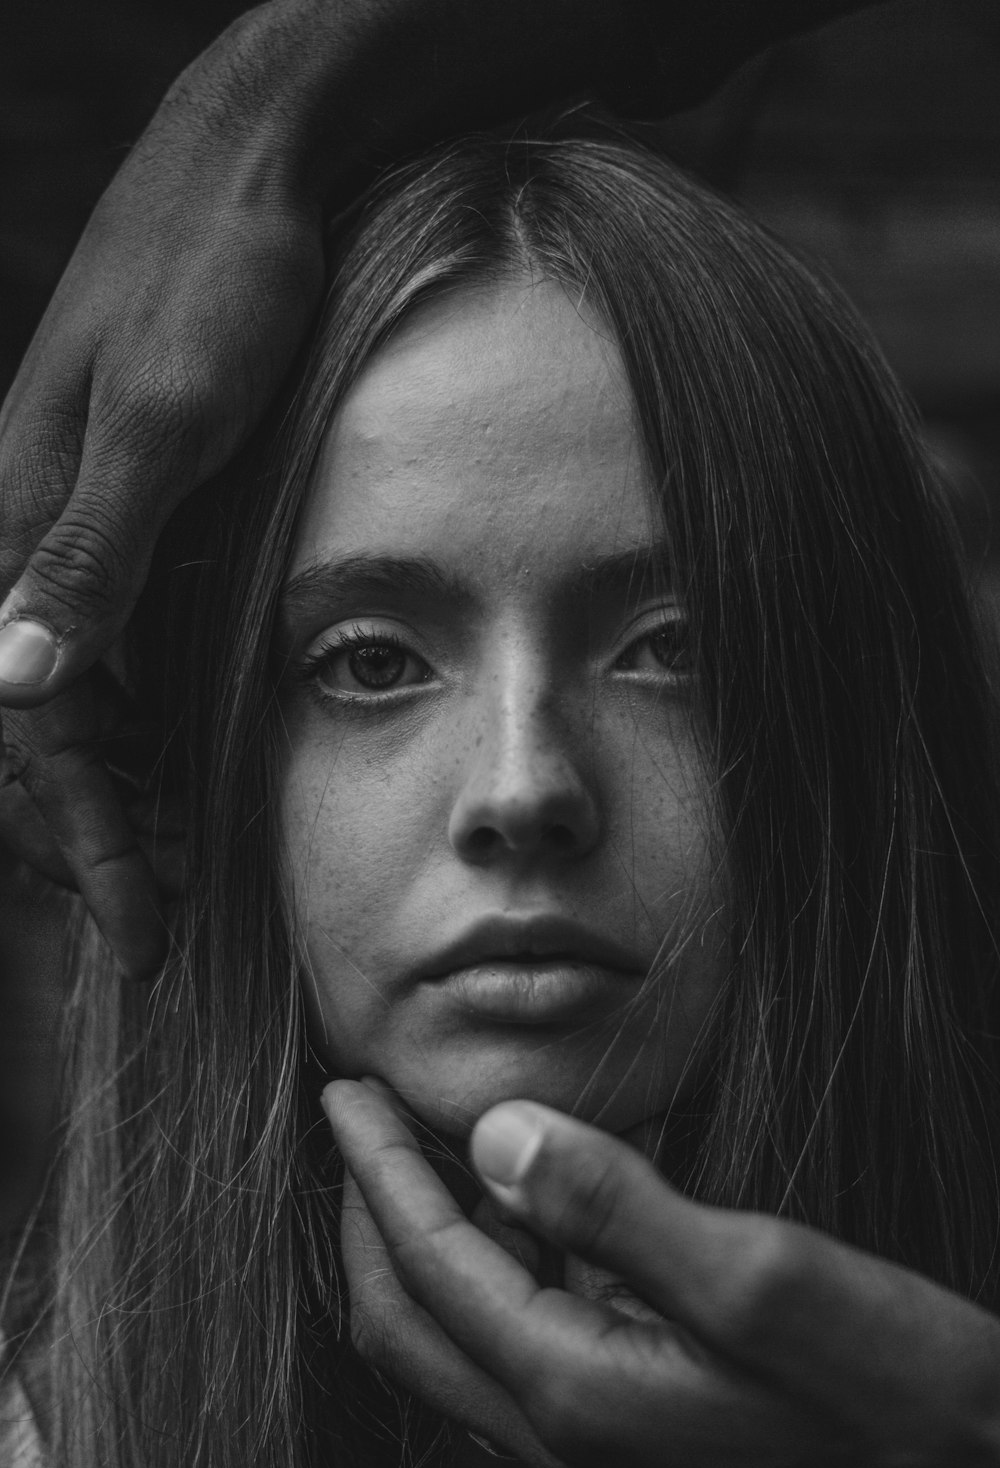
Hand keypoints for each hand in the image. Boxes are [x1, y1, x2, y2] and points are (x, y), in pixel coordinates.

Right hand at [0, 6, 330, 972]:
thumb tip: (11, 681)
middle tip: (153, 935)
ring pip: (80, 699)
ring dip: (118, 795)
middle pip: (42, 730)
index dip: (84, 836)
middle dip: (94, 838)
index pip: (30, 724)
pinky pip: (120, 648)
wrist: (255, 171)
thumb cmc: (215, 282)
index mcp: (18, 525)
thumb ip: (88, 552)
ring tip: (167, 880)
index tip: (141, 929)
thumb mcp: (164, 420)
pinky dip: (147, 728)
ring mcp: (81, 525)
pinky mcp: (132, 510)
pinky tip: (187, 773)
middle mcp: (33, 535)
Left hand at [323, 1078, 999, 1467]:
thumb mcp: (764, 1280)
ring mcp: (604, 1447)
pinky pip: (526, 1346)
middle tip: (360, 1116)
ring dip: (428, 1240)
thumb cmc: (899, 1398)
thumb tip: (497, 1135)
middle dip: (372, 1213)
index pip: (430, 1268)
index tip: (347, 1092)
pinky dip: (499, 1269)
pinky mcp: (644, 1435)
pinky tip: (531, 1207)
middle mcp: (570, 1438)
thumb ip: (618, 1207)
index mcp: (579, 1397)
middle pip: (411, 1323)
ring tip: (422, 1149)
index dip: (378, 1172)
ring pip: (462, 1338)